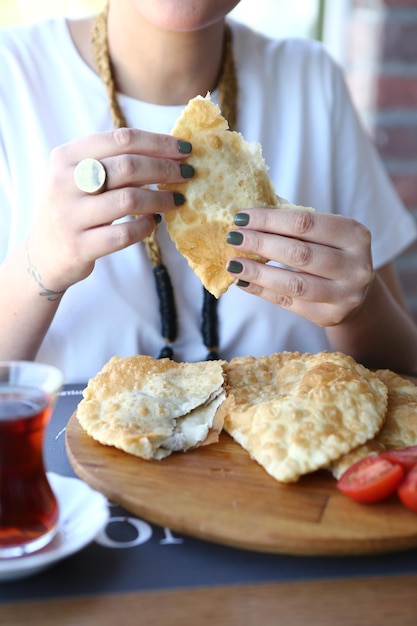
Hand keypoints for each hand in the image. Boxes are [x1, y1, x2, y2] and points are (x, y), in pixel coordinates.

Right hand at [26, 128, 192, 292]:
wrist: (44, 255)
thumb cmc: (73, 210)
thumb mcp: (79, 177)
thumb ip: (112, 162)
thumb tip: (167, 151)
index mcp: (65, 157)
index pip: (120, 139)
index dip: (158, 142)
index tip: (184, 148)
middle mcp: (63, 183)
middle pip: (127, 166)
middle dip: (165, 168)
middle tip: (187, 173)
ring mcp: (70, 216)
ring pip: (129, 200)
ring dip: (161, 199)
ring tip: (177, 200)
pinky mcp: (80, 246)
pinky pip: (124, 234)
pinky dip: (147, 227)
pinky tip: (155, 222)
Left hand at [226, 208, 374, 326]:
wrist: (357, 294)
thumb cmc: (332, 254)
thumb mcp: (325, 235)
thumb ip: (295, 227)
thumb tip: (248, 221)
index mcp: (354, 234)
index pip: (305, 223)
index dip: (270, 220)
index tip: (242, 217)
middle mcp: (355, 265)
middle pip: (299, 253)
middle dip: (261, 244)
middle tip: (234, 238)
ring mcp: (345, 294)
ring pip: (293, 283)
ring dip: (258, 272)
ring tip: (233, 264)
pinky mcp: (330, 315)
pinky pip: (288, 302)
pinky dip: (262, 291)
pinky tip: (244, 281)